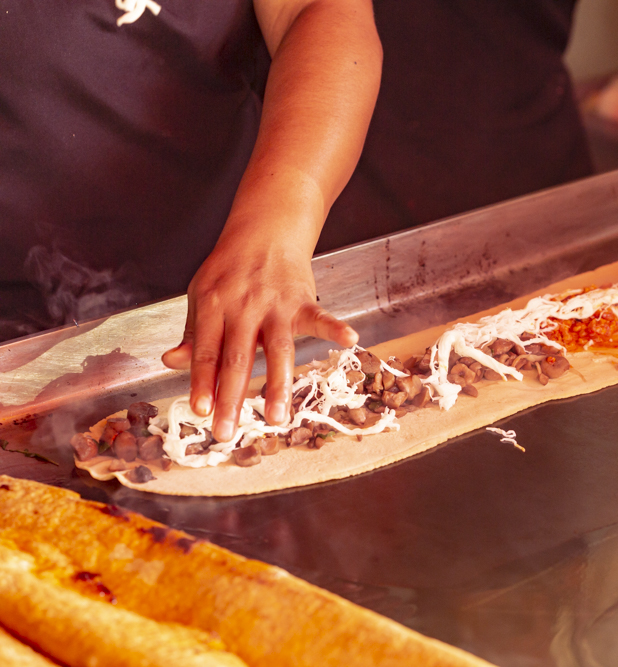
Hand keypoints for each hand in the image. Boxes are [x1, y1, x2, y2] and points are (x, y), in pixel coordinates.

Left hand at [161, 235, 357, 441]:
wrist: (264, 230)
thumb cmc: (231, 267)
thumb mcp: (202, 293)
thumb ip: (193, 332)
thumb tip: (172, 362)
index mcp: (214, 306)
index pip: (206, 352)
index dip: (202, 382)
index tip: (201, 412)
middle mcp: (244, 307)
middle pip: (238, 358)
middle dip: (232, 398)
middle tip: (227, 432)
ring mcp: (276, 304)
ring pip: (277, 349)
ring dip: (277, 384)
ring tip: (276, 418)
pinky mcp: (304, 300)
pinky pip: (320, 316)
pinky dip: (336, 328)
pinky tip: (349, 340)